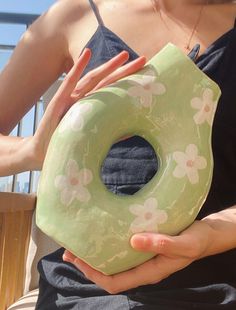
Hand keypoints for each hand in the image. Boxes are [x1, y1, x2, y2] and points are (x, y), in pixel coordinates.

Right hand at [28, 49, 145, 169]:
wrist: (44, 152)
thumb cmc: (67, 144)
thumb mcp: (90, 138)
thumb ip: (108, 131)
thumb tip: (131, 130)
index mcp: (92, 106)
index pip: (113, 92)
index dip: (128, 83)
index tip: (146, 76)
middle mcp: (83, 99)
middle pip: (107, 82)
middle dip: (125, 70)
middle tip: (144, 60)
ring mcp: (71, 98)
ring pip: (93, 79)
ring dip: (108, 66)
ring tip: (123, 55)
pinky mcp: (58, 101)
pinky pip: (69, 83)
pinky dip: (77, 68)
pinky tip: (86, 54)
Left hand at [63, 220, 212, 293]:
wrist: (206, 236)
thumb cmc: (197, 241)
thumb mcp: (184, 244)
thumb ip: (161, 243)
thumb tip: (133, 241)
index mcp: (150, 272)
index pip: (115, 282)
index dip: (94, 275)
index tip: (78, 261)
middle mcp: (142, 268)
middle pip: (109, 274)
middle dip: (87, 265)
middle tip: (69, 251)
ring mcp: (142, 258)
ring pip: (112, 263)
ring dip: (94, 255)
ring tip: (78, 242)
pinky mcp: (144, 247)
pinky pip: (120, 251)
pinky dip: (106, 246)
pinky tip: (101, 235)